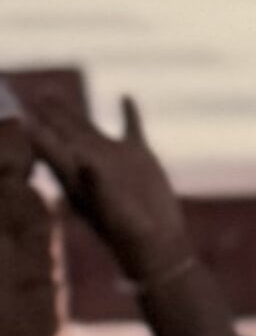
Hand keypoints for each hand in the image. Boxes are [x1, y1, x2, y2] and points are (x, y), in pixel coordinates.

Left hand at [25, 86, 199, 304]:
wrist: (156, 243)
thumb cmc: (129, 233)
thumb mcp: (109, 208)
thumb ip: (95, 182)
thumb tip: (82, 158)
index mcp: (74, 176)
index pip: (47, 147)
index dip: (33, 132)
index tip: (19, 116)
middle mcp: (89, 163)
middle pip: (60, 132)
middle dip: (44, 116)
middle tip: (29, 97)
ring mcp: (113, 158)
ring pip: (86, 126)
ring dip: (67, 111)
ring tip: (48, 93)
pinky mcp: (138, 156)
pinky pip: (132, 128)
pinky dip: (129, 113)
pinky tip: (125, 97)